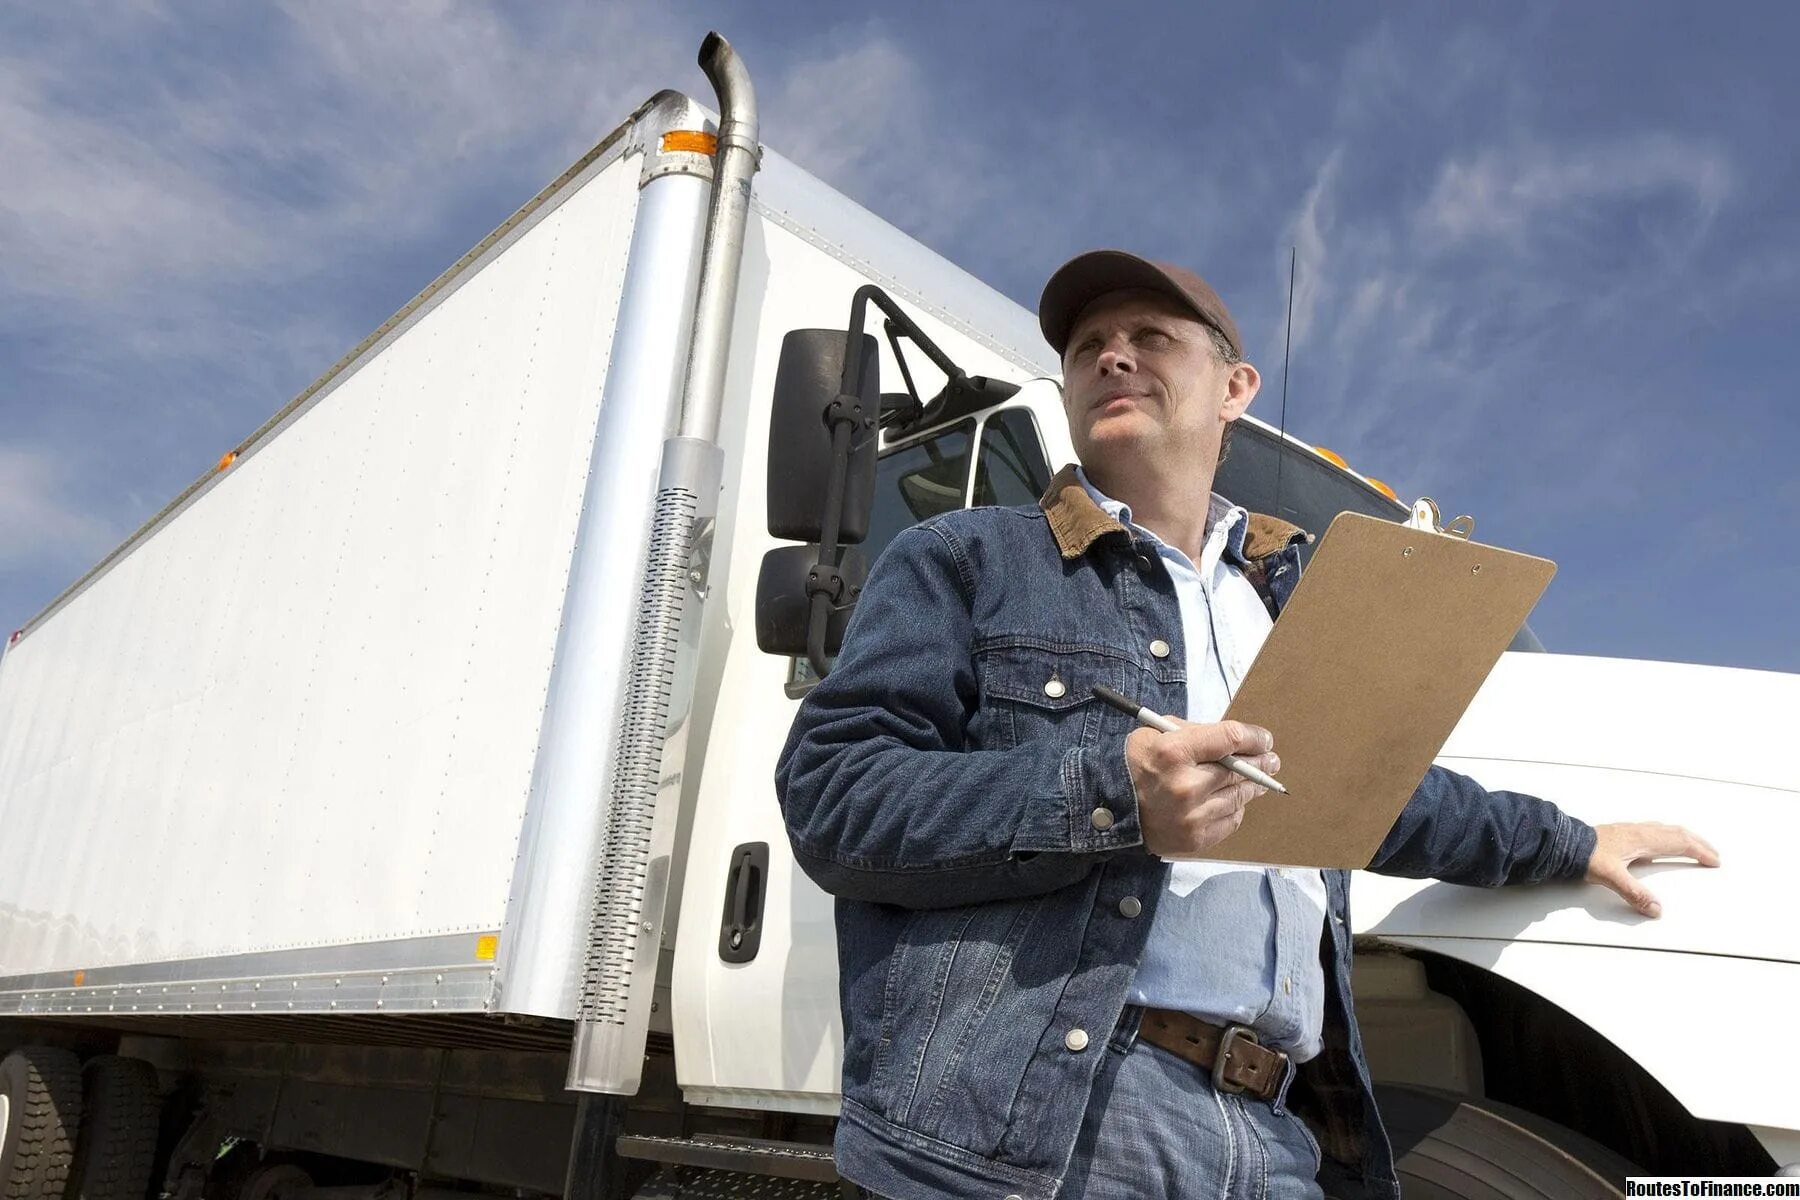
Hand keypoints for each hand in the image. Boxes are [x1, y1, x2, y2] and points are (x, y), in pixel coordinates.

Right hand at [1124, 718, 1279, 858]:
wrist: (1109, 808)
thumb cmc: (1134, 765)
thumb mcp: (1157, 733)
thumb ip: (1196, 733)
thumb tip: (1236, 741)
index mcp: (1173, 751)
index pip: (1231, 738)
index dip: (1255, 738)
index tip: (1264, 740)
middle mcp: (1186, 785)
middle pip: (1240, 770)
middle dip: (1260, 763)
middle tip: (1271, 760)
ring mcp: (1192, 815)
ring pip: (1239, 796)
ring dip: (1250, 787)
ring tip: (1255, 781)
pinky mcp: (1196, 838)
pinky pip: (1231, 820)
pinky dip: (1234, 808)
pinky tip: (1231, 801)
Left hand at [1584, 823, 1720, 917]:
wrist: (1562, 842)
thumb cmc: (1583, 855)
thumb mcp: (1610, 877)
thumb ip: (1634, 893)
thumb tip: (1656, 909)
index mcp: (1642, 839)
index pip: (1679, 843)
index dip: (1699, 851)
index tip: (1714, 860)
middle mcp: (1639, 831)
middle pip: (1676, 833)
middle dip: (1697, 843)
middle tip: (1713, 853)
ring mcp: (1629, 830)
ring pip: (1664, 829)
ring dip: (1683, 837)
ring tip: (1693, 845)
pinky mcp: (1620, 833)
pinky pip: (1652, 830)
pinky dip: (1667, 835)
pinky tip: (1660, 841)